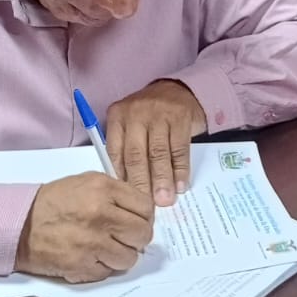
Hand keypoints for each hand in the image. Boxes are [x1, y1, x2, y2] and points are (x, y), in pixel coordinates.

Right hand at [15, 173, 154, 283]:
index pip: (146, 208)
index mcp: (103, 190)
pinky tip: (90, 256)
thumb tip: (141, 211)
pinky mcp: (82, 266)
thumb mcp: (86, 182)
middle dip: (136, 238)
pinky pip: (108, 272)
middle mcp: (101, 215)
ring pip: (129, 258)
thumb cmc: (53, 202)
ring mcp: (93, 243)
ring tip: (106, 248)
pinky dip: (102, 267)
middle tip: (124, 237)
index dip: (144, 216)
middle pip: (142, 234)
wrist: (20, 224)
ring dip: (121, 255)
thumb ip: (116, 192)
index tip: (136, 220)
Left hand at [106, 79, 206, 205]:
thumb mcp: (131, 125)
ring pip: (158, 153)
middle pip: (136, 154)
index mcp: (117, 116)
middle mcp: (136, 113)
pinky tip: (181, 185)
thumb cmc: (150, 116)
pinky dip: (181, 169)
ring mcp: (159, 114)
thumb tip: (126, 187)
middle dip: (141, 183)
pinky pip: (179, 149)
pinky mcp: (180, 117)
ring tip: (165, 200)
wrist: (178, 90)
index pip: (115, 151)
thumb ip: (126, 150)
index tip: (127, 199)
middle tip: (147, 206)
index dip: (121, 178)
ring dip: (162, 179)